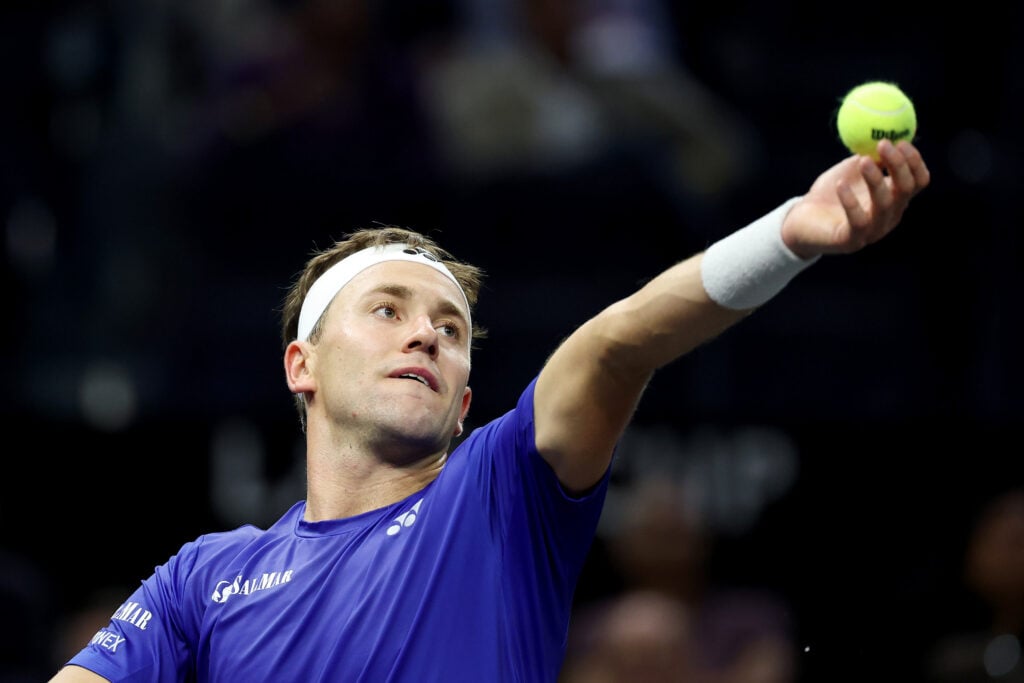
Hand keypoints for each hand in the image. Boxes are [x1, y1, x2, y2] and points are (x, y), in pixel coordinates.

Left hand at [781, 139, 930, 258]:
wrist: (800, 220)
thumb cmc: (829, 193)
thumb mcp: (852, 168)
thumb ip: (870, 154)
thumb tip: (884, 132)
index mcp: (895, 199)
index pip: (917, 181)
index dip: (914, 161)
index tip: (900, 140)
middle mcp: (889, 216)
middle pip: (905, 189)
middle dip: (898, 165)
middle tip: (884, 144)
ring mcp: (873, 231)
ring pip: (884, 204)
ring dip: (875, 179)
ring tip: (863, 161)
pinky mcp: (852, 241)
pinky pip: (858, 221)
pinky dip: (851, 201)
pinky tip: (840, 184)